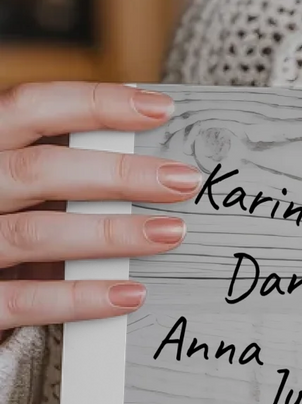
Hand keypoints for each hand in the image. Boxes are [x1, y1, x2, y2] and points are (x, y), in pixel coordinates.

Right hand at [0, 82, 198, 330]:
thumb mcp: (12, 182)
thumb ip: (51, 170)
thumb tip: (148, 163)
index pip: (28, 108)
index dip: (94, 104)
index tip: (162, 109)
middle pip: (38, 170)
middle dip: (116, 174)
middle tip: (183, 181)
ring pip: (36, 233)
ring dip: (111, 234)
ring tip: (172, 233)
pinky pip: (25, 300)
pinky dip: (81, 297)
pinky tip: (132, 294)